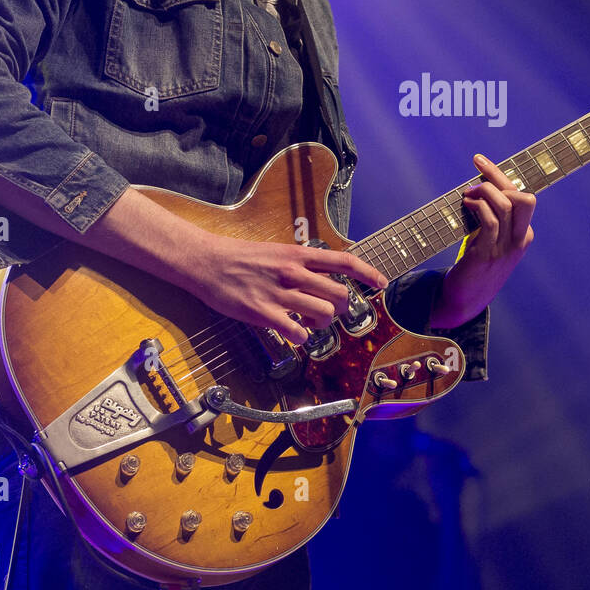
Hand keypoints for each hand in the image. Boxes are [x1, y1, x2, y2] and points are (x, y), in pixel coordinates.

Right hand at [183, 236, 386, 345]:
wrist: (207, 262)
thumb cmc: (242, 257)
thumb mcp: (277, 252)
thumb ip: (302, 264)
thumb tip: (324, 276)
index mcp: (298, 254)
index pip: (344, 261)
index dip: (368, 273)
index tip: (382, 283)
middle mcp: (294, 272)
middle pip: (339, 294)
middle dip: (341, 308)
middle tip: (330, 311)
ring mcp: (280, 293)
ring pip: (323, 313)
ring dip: (322, 323)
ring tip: (309, 322)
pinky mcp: (264, 313)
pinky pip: (298, 333)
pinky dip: (301, 338)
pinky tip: (293, 333)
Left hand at [429, 153, 534, 328]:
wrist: (466, 299)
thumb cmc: (476, 265)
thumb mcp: (491, 239)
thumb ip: (492, 218)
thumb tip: (479, 187)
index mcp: (523, 235)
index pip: (521, 196)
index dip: (499, 174)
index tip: (478, 160)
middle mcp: (519, 240)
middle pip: (525, 199)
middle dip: (498, 179)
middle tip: (474, 178)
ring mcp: (505, 248)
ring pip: (505, 205)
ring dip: (483, 192)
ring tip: (467, 195)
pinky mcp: (487, 254)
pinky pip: (490, 222)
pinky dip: (478, 207)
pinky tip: (466, 205)